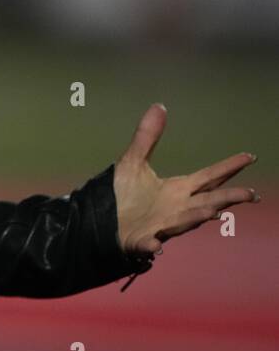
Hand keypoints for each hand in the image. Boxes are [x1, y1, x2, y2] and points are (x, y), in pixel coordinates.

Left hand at [113, 103, 258, 258]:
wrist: (101, 219)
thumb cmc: (123, 194)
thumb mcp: (133, 161)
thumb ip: (147, 137)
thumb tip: (160, 105)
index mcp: (177, 190)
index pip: (208, 177)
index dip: (228, 168)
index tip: (250, 157)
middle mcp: (175, 209)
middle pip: (207, 201)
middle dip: (227, 198)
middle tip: (249, 194)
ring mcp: (159, 226)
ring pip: (183, 222)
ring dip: (195, 217)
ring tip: (211, 211)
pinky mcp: (139, 240)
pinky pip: (147, 244)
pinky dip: (151, 244)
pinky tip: (155, 244)